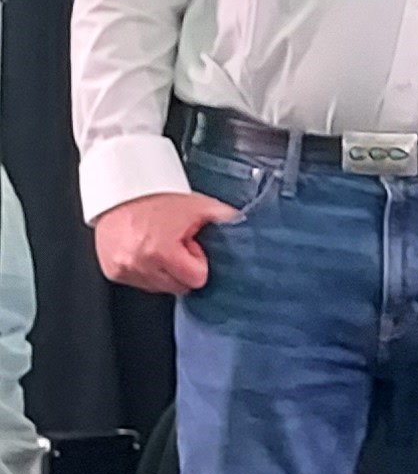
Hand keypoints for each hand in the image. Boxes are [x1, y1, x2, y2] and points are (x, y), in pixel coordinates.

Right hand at [92, 190, 241, 294]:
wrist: (121, 186)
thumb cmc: (157, 194)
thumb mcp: (198, 206)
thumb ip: (227, 220)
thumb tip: (249, 227)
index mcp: (160, 252)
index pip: (196, 280)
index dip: (197, 262)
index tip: (190, 245)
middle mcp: (137, 264)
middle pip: (178, 287)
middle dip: (181, 267)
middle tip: (173, 242)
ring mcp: (122, 269)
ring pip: (158, 287)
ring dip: (162, 270)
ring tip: (157, 243)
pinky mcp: (111, 270)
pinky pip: (138, 281)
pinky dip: (144, 269)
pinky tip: (144, 248)